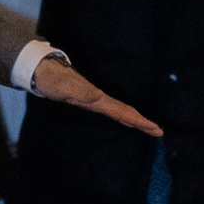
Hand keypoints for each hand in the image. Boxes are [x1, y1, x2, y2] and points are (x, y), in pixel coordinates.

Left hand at [28, 55, 160, 139]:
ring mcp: (96, 100)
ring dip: (135, 120)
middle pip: (125, 111)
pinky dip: (124, 117)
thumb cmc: (52, 79)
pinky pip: (113, 111)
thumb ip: (78, 91)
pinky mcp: (90, 101)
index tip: (153, 127)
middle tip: (159, 132)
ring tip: (150, 128)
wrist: (44, 71)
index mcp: (97, 98)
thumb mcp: (64, 86)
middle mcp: (99, 99)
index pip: (122, 111)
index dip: (137, 120)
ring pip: (121, 111)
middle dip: (142, 122)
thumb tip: (96, 96)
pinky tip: (127, 121)